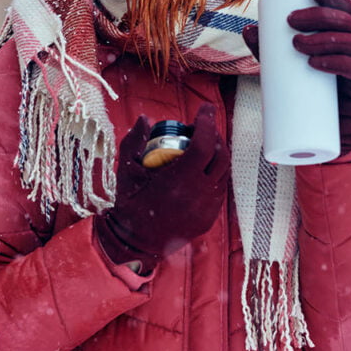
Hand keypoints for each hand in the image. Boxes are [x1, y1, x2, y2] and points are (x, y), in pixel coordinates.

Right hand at [93, 103, 230, 271]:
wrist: (136, 242)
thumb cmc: (131, 205)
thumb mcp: (127, 170)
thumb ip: (134, 141)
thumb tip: (146, 119)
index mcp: (180, 180)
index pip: (204, 144)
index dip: (207, 122)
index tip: (204, 109)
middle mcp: (199, 193)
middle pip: (220, 155)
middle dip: (214, 136)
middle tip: (200, 128)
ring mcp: (207, 207)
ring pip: (223, 173)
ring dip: (216, 155)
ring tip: (201, 147)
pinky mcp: (209, 218)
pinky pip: (219, 190)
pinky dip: (214, 175)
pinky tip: (201, 170)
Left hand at [243, 0, 350, 151]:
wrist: (332, 137)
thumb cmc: (312, 99)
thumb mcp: (288, 70)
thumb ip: (270, 51)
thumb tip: (248, 29)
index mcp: (344, 40)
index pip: (344, 9)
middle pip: (345, 21)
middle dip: (318, 15)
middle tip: (291, 20)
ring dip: (323, 38)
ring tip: (297, 43)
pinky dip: (335, 63)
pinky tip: (316, 63)